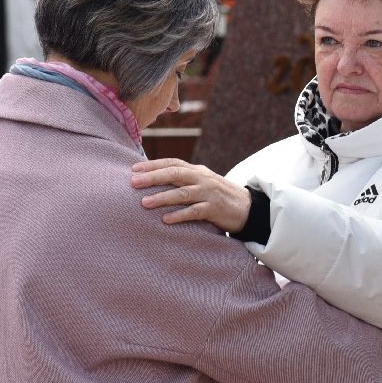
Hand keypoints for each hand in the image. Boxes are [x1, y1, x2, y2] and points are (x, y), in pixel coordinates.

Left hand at [132, 158, 251, 231]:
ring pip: (183, 193)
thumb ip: (184, 180)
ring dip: (162, 198)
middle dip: (152, 177)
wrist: (248, 208)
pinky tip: (165, 219)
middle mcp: (202, 179)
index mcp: (197, 171)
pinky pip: (195, 212)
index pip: (172, 163)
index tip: (133, 169)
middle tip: (133, 182)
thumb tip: (154, 180)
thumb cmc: (218, 196)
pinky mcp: (215, 209)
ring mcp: (209, 194)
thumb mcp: (202, 182)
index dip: (153, 165)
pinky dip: (179, 215)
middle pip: (175, 174)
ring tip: (144, 203)